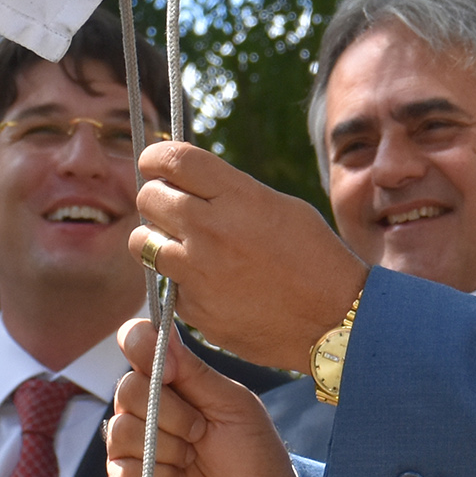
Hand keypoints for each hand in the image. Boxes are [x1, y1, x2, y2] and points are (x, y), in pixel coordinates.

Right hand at [107, 316, 300, 476]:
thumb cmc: (252, 454)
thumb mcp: (232, 405)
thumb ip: (194, 372)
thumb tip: (157, 329)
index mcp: (171, 383)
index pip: (136, 347)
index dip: (139, 345)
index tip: (167, 368)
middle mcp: (144, 411)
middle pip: (126, 390)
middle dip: (170, 413)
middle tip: (201, 431)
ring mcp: (132, 450)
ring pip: (121, 432)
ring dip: (167, 447)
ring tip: (193, 459)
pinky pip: (121, 472)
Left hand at [132, 141, 367, 371]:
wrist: (333, 320)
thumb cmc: (314, 257)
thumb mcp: (281, 206)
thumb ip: (232, 192)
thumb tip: (190, 184)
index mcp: (239, 197)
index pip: (174, 159)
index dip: (157, 157)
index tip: (156, 163)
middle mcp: (212, 230)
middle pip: (148, 197)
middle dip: (157, 197)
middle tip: (173, 207)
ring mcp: (198, 271)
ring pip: (142, 242)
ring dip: (156, 239)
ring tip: (182, 246)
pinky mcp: (192, 307)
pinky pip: (165, 283)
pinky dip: (179, 280)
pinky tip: (210, 283)